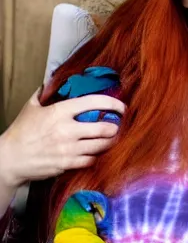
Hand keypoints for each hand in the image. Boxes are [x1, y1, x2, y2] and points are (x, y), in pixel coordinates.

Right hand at [0, 88, 125, 189]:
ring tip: (112, 138)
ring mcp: (68, 148)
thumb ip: (46, 92)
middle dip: (116, 127)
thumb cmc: (21, 131)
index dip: (113, 104)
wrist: (10, 159)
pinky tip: (97, 152)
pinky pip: (91, 160)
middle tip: (118, 126)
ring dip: (110, 142)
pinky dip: (96, 156)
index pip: (94, 102)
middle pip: (104, 127)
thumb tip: (54, 79)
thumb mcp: (32, 107)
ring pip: (101, 145)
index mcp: (60, 111)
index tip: (121, 107)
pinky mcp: (67, 163)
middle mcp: (66, 129)